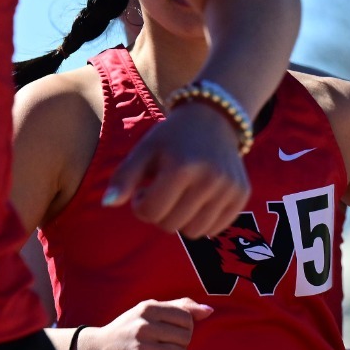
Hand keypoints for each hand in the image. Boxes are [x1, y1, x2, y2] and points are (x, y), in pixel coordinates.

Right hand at [76, 298, 212, 349]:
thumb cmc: (128, 329)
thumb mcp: (148, 311)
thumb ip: (180, 307)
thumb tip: (208, 311)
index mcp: (148, 308)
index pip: (187, 318)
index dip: (184, 327)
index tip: (170, 331)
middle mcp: (144, 327)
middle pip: (186, 337)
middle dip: (179, 343)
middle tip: (161, 345)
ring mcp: (141, 349)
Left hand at [104, 101, 249, 236]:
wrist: (215, 118)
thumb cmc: (172, 137)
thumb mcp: (144, 150)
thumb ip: (123, 178)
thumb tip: (108, 204)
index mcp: (181, 167)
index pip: (150, 213)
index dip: (140, 204)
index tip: (145, 188)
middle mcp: (209, 180)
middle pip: (171, 225)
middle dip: (160, 213)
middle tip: (163, 191)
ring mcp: (229, 189)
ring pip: (194, 231)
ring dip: (182, 219)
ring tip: (181, 197)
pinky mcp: (242, 195)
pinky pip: (216, 228)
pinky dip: (203, 220)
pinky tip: (199, 200)